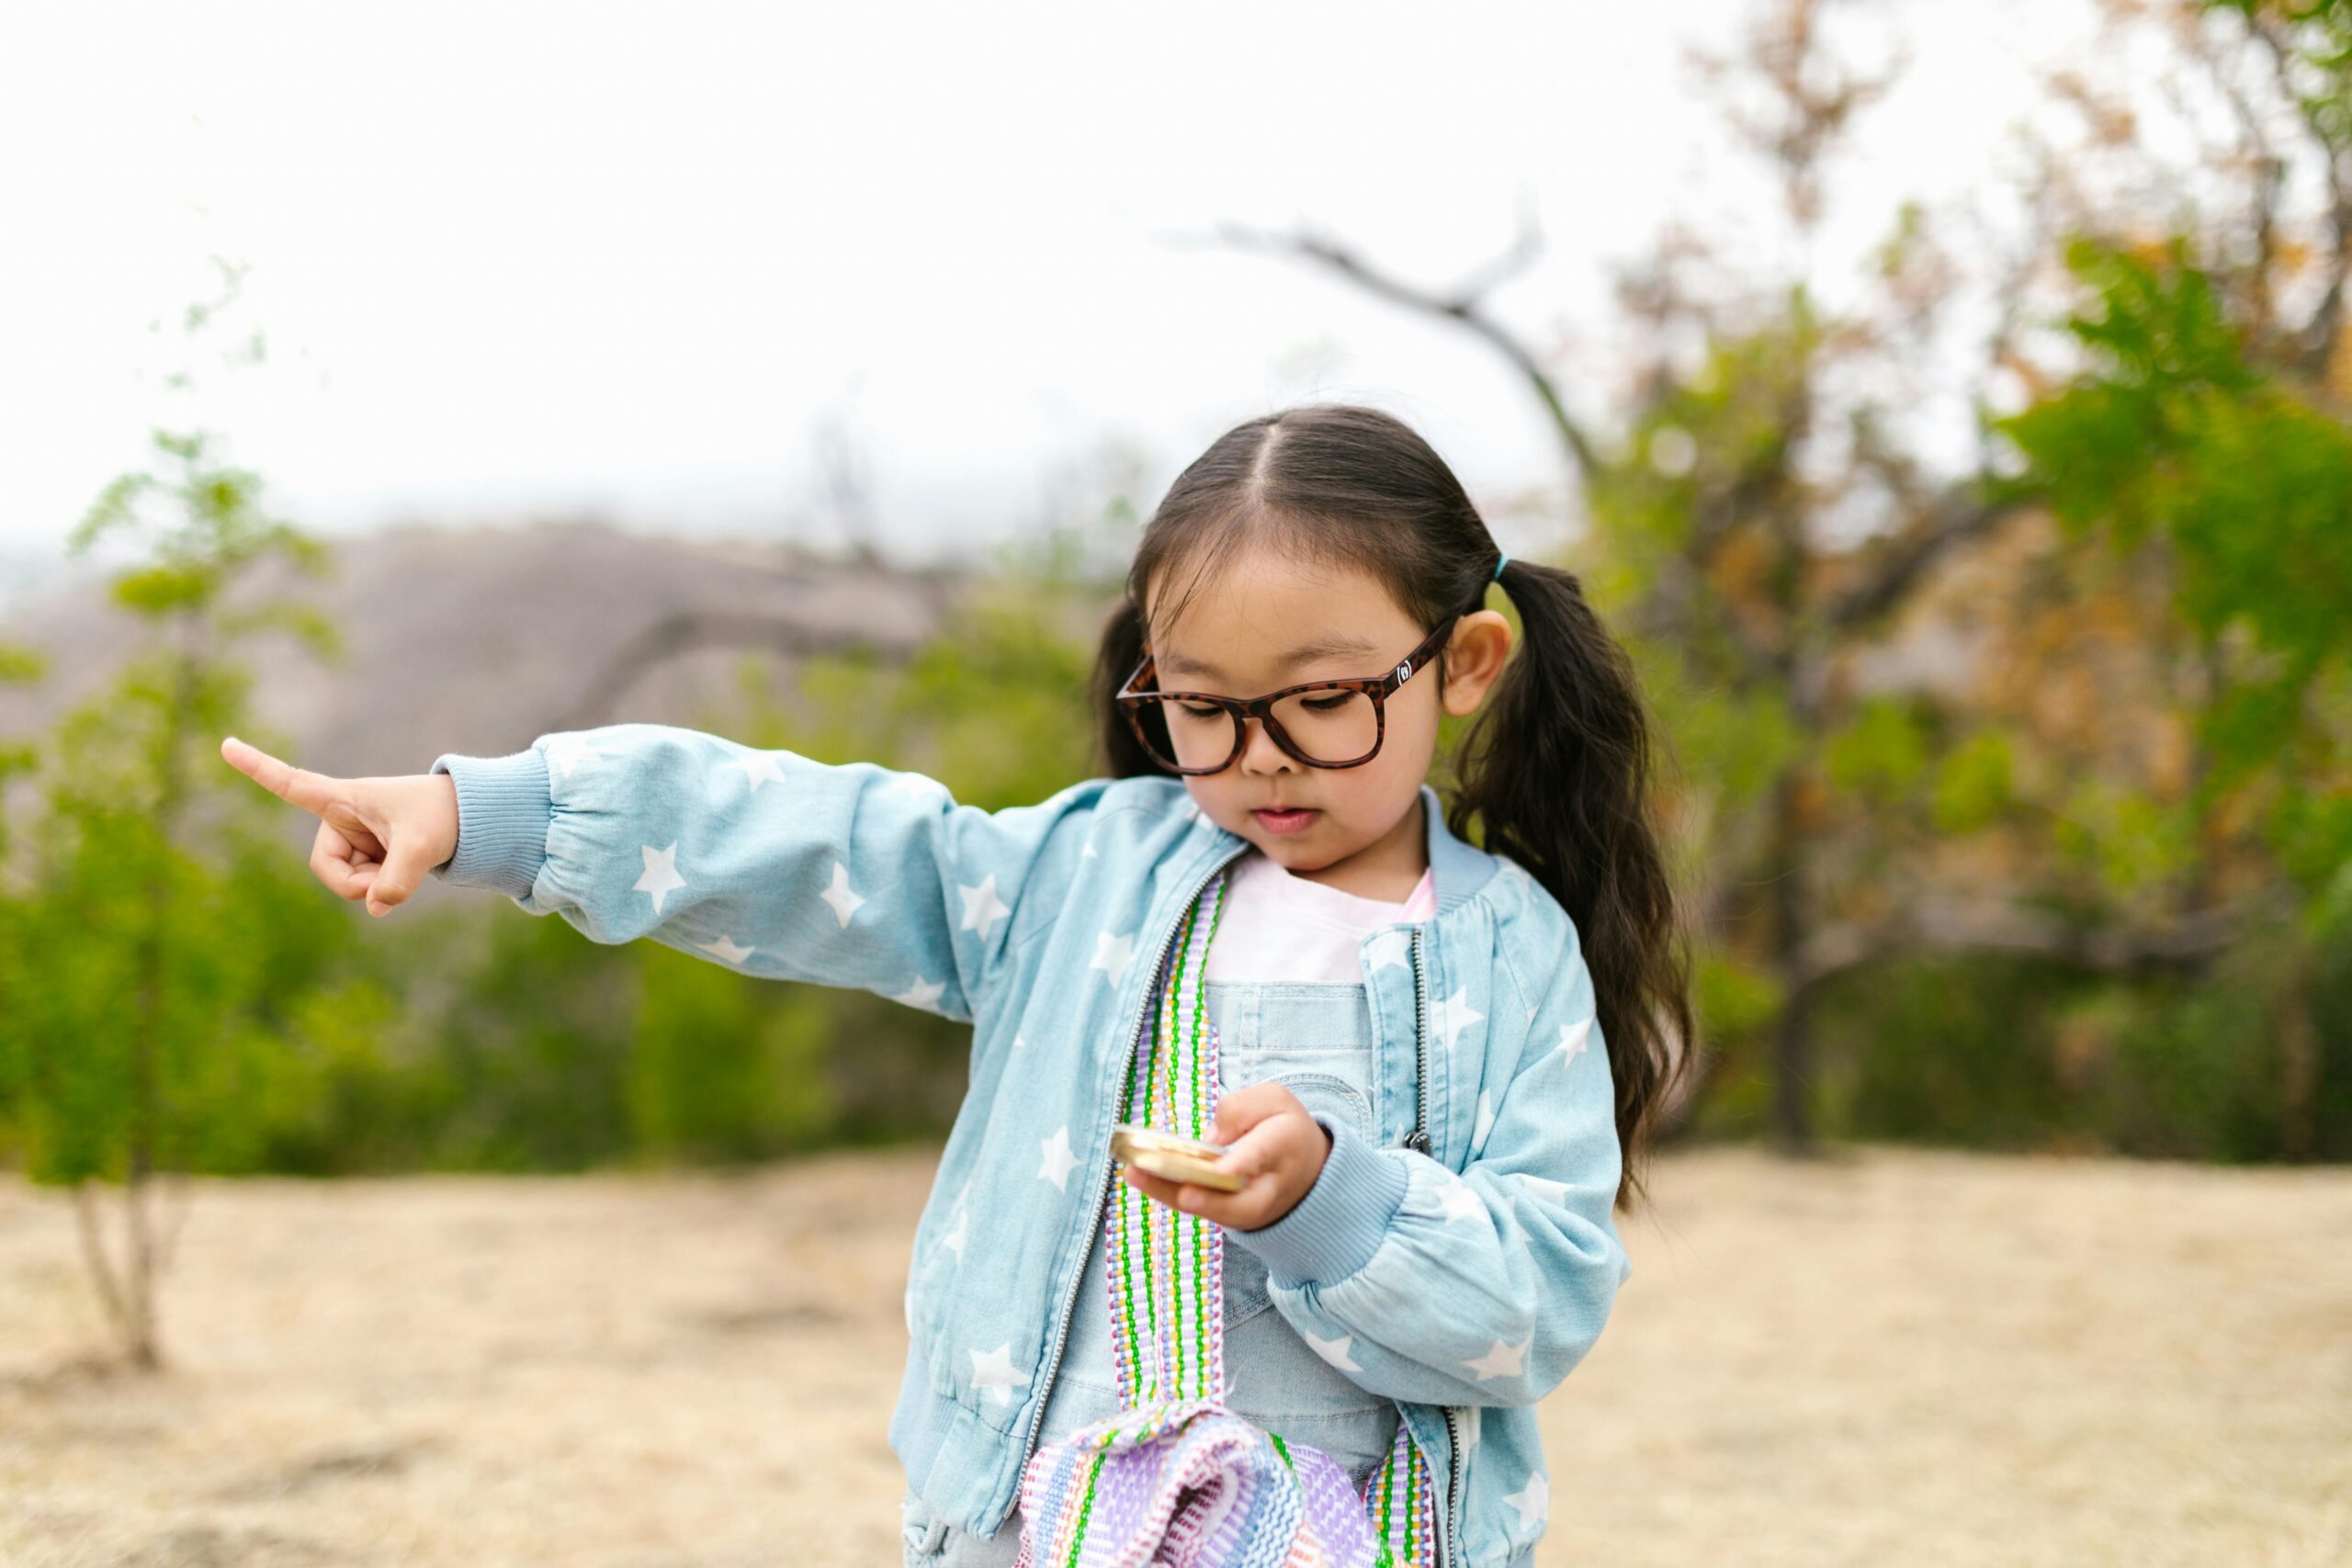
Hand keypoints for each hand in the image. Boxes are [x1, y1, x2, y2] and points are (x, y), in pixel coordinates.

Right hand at [219, 736, 459, 917]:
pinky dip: (386, 888)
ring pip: (349, 885)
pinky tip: (406, 867)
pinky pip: (366, 889)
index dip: (258, 768)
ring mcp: (353, 842)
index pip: (293, 785)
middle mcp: (341, 820)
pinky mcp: (366, 859)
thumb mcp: (424, 846)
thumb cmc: (443, 816)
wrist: (470, 819)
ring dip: (378, 886)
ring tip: (408, 860)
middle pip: (329, 870)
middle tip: (393, 878)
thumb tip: (377, 908)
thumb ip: (398, 880)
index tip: (226, 744)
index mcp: (344, 799)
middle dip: (359, 885)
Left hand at [1119, 1081, 1330, 1230]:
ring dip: (1172, 1196)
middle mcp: (1270, 1187)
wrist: (1306, 1169)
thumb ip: (1243, 1108)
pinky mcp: (1230, 1216)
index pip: (1263, 1155)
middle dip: (1209, 1200)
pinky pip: (1198, 1209)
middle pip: (1242, 1203)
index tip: (1220, 1170)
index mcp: (1286, 1145)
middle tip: (1182, 1192)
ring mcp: (1251, 1209)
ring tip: (1135, 1172)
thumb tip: (1209, 1138)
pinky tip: (1136, 1174)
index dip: (1241, 1164)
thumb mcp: (1274, 1100)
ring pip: (1215, 1213)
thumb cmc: (1283, 1128)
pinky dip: (1166, 1194)